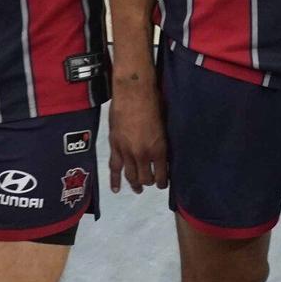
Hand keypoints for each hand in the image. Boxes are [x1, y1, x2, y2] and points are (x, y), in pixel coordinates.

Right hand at [106, 73, 169, 193]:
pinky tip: (116, 189)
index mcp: (159, 149)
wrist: (133, 92)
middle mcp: (143, 154)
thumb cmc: (154, 103)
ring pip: (131, 176)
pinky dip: (115, 180)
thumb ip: (163, 143)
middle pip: (146, 178)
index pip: (162, 175)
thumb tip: (164, 155)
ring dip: (135, 183)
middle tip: (152, 182)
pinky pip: (114, 168)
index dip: (163, 182)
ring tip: (138, 188)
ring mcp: (127, 152)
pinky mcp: (115, 146)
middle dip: (150, 182)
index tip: (164, 183)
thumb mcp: (165, 126)